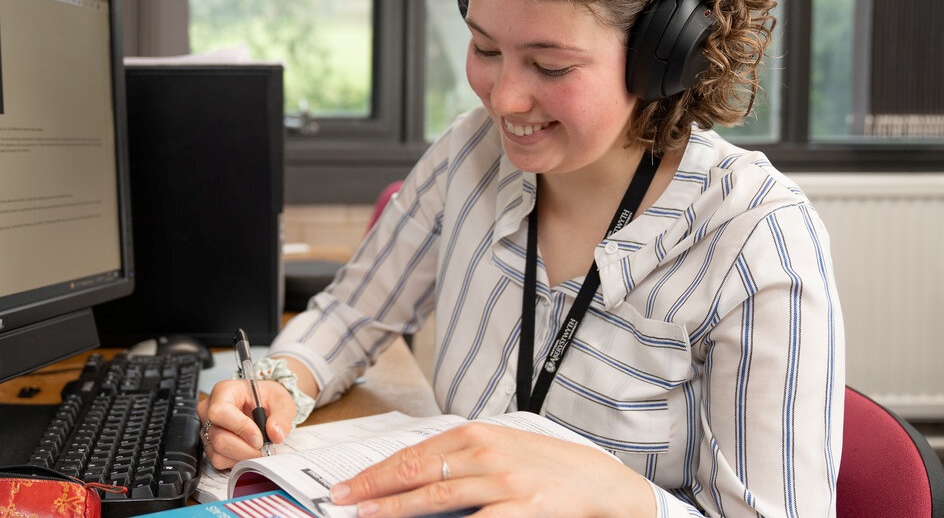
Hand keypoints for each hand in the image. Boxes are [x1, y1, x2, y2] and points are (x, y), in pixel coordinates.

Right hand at [197, 377, 296, 468]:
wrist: (262, 405)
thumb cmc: (265, 398)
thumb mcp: (280, 400)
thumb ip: (281, 416)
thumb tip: (275, 434)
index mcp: (223, 392)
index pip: (221, 412)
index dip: (240, 428)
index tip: (259, 438)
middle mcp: (209, 410)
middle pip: (218, 438)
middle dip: (246, 449)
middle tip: (264, 448)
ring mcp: (207, 429)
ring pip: (218, 453)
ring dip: (243, 456)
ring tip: (258, 448)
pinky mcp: (209, 445)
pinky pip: (219, 461)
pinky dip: (237, 461)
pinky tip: (248, 450)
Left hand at [330, 422, 654, 517]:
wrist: (605, 487)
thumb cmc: (551, 470)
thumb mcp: (504, 452)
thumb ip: (463, 461)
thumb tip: (415, 479)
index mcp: (477, 436)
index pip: (413, 455)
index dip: (377, 472)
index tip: (349, 486)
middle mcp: (485, 454)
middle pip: (415, 472)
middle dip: (372, 489)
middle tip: (341, 501)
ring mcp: (503, 483)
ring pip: (434, 498)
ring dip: (394, 510)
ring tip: (366, 517)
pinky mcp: (522, 510)